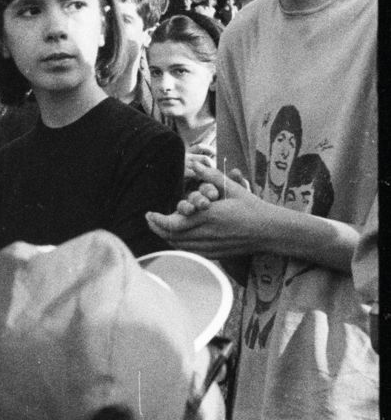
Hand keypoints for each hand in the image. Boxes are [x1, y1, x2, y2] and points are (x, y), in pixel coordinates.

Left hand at [146, 158, 262, 255]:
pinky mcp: (215, 254)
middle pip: (172, 236)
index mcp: (210, 216)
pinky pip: (190, 252)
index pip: (174, 223)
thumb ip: (212, 177)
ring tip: (158, 226)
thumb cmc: (252, 207)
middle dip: (156, 228)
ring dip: (166, 237)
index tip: (149, 213)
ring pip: (179, 246)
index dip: (157, 220)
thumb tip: (196, 165)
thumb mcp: (233, 189)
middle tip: (149, 219)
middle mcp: (208, 234)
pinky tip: (176, 237)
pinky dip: (179, 245)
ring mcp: (211, 246)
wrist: (269, 231)